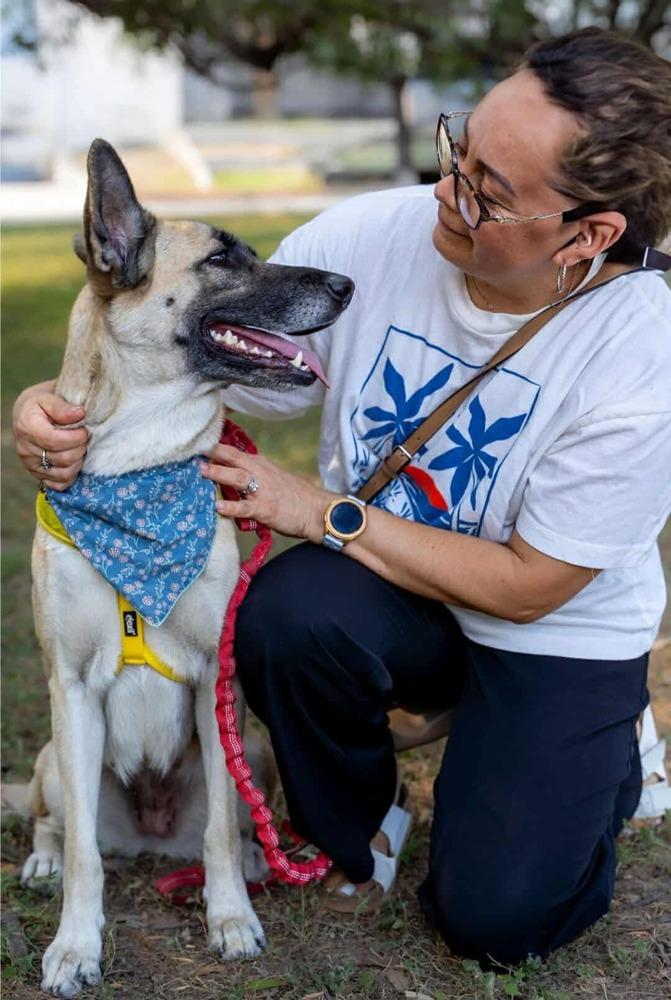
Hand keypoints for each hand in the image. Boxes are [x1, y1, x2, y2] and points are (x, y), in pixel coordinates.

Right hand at [13, 381, 88, 490]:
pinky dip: (71, 475)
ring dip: (78, 461)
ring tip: (79, 447)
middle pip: (62, 458)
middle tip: (84, 437)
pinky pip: (59, 485)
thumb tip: (80, 414)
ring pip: (64, 473)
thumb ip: (63, 407)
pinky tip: (74, 461)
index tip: (84, 429)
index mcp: (27, 427)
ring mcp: (30, 464)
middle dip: (80, 448)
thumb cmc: (42, 404)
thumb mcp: (49, 397)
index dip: (76, 437)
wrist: (28, 414)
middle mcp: (25, 449)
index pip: (55, 441)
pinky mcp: (37, 475)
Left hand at [200, 444, 332, 541]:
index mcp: (261, 464)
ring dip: (218, 473)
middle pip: (234, 459)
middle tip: (194, 451)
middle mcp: (260, 473)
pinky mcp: (265, 509)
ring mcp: (262, 490)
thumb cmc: (293, 496)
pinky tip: (218, 507)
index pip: (235, 452)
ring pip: (237, 478)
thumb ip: (253, 474)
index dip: (216, 447)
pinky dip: (231, 507)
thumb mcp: (273, 477)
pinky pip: (245, 507)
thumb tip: (229, 474)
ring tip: (201, 472)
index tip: (198, 443)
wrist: (316, 510)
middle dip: (214, 454)